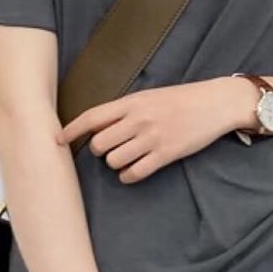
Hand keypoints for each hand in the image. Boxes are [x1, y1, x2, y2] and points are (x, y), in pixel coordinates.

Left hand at [55, 77, 255, 182]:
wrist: (215, 103)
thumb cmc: (181, 99)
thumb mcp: (149, 96)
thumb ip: (125, 109)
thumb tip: (99, 126)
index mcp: (132, 102)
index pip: (92, 117)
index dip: (72, 130)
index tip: (57, 140)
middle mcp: (138, 119)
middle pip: (100, 144)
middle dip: (100, 150)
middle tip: (111, 148)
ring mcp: (152, 138)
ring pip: (114, 160)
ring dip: (116, 163)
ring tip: (127, 157)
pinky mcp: (165, 154)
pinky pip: (134, 173)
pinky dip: (129, 175)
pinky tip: (134, 170)